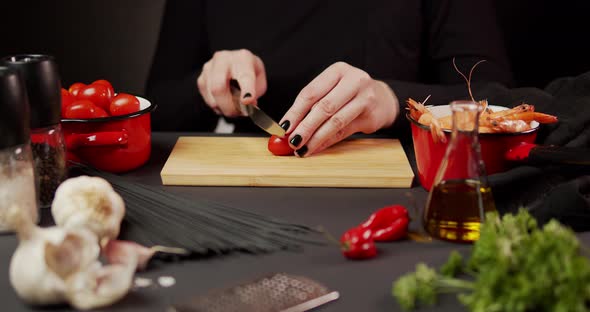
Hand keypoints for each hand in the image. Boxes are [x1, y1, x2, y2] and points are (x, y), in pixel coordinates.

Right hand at [197, 49, 266, 116]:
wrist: (237, 65)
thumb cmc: (249, 73)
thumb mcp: (260, 82)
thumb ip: (255, 94)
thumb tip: (247, 106)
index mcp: (243, 58)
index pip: (244, 76)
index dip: (246, 90)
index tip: (248, 101)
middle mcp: (223, 59)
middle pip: (218, 87)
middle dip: (229, 106)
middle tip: (240, 113)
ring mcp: (209, 68)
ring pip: (212, 97)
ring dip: (225, 109)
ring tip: (236, 108)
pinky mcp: (201, 79)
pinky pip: (208, 100)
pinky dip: (218, 107)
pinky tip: (226, 103)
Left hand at [280, 62, 398, 156]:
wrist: (382, 99)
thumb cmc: (349, 94)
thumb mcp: (332, 90)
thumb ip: (311, 105)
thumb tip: (288, 128)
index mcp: (338, 70)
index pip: (311, 93)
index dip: (295, 112)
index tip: (284, 127)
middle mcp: (354, 80)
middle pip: (323, 107)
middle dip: (305, 127)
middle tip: (292, 141)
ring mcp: (365, 98)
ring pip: (335, 122)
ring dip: (316, 138)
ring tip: (302, 149)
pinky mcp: (371, 116)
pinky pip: (344, 131)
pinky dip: (328, 141)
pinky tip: (317, 147)